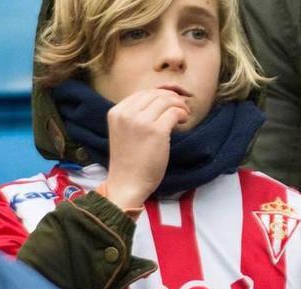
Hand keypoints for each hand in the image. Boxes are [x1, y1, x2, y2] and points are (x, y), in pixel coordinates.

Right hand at [102, 89, 190, 208]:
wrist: (127, 182)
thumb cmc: (129, 161)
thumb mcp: (124, 131)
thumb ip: (134, 116)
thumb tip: (159, 102)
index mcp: (116, 112)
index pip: (142, 93)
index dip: (160, 95)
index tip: (170, 103)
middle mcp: (126, 113)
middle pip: (155, 94)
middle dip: (172, 98)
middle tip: (182, 108)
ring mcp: (140, 121)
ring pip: (167, 101)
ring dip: (180, 106)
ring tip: (184, 115)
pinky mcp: (156, 131)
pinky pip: (174, 112)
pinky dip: (182, 114)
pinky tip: (184, 121)